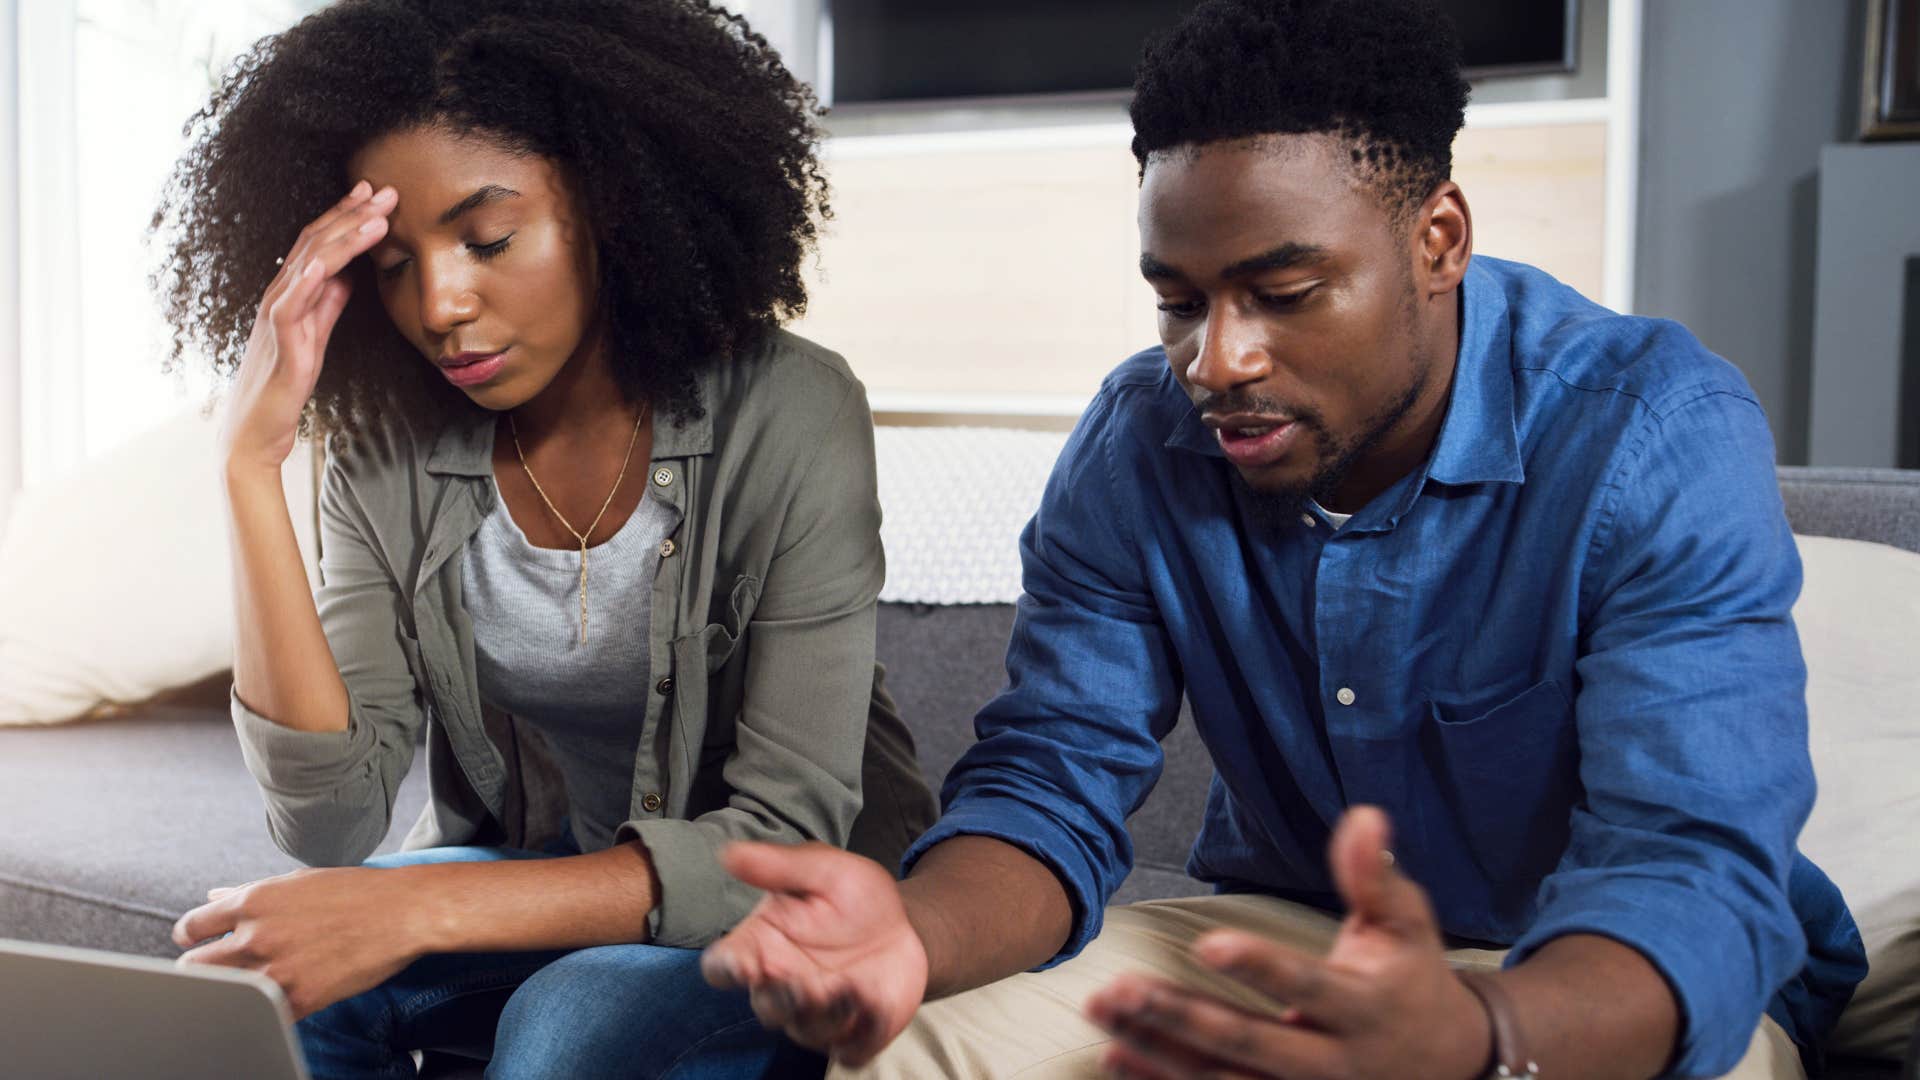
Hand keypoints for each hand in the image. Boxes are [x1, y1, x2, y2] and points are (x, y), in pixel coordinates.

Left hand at [173, 865, 431, 1018]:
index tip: (196, 943)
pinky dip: (261, 1012)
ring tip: (243, 987)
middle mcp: (255, 937)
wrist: (402, 913)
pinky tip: (272, 1003)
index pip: (191, 927)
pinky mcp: (300, 999)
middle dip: (198, 970)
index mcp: (252, 903)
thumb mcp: (297, 882)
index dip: (189, 937)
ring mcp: (275, 971)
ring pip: (221, 994)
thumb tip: (213, 896)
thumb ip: (249, 892)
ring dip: (227, 992)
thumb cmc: (354, 892)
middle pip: (193, 968)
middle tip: (214, 970)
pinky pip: (261, 1015)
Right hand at [220, 180, 395, 472]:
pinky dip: (308, 280)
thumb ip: (328, 304)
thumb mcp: (315, 335)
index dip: (346, 216)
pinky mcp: (279, 344)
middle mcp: (278, 296)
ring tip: (376, 217)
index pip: (319, 243)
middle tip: (386, 191)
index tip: (376, 194)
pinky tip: (328, 263)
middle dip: (352, 214)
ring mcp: (276, 317)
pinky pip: (290, 306)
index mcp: (290, 293)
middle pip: (315, 243)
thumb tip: (349, 275)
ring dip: (342, 238)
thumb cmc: (283, 384)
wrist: (257, 431)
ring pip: (308, 265)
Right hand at [701, 842, 929, 1065]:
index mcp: (762, 947)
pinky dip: (862, 1035)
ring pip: (807, 1030)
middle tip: (805, 983)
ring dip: (827, 1015)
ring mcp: (817, 1016)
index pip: (723, 967)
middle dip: (783, 1000)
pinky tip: (877, 1003)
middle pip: (765, 1007)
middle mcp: (781, 986)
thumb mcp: (824, 869)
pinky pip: (850, 1049)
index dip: (726, 969)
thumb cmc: (853, 896)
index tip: (742, 963)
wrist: (905, 926)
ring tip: (850, 986)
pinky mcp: (853, 1035)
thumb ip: (778, 866)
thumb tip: (729, 853)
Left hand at [1085, 806, 1492, 1079]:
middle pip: (1251, 1045)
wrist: (1446, 1062)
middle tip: (1125, 987)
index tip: (1209, 942)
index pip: (1308, 986)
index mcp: (1363, 1008)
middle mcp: (1332, 1063)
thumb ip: (1377, 876)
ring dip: (1157, 1047)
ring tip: (1103, 1009)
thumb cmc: (1412, 978)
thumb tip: (1364, 814)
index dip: (1261, 966)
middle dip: (1183, 1017)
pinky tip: (1115, 1052)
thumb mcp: (1408, 924)